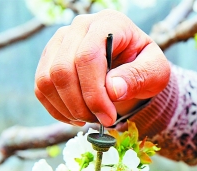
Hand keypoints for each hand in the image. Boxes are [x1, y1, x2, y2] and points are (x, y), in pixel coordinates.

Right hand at [34, 10, 169, 125]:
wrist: (134, 69)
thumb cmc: (145, 68)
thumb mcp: (155, 72)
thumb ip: (138, 77)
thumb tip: (112, 89)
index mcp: (108, 24)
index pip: (87, 57)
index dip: (94, 93)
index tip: (108, 117)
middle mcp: (79, 27)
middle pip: (63, 70)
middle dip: (81, 105)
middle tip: (101, 121)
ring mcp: (60, 42)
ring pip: (47, 80)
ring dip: (68, 109)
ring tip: (90, 119)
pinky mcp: (49, 60)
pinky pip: (41, 88)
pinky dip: (57, 110)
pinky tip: (77, 117)